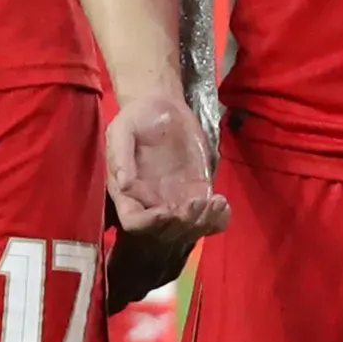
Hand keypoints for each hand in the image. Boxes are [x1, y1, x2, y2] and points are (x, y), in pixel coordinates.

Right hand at [104, 91, 227, 251]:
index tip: (167, 210)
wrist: (161, 109)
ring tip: (215, 202)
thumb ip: (120, 155)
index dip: (150, 224)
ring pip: (190, 229)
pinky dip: (219, 219)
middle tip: (197, 201)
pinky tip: (222, 202)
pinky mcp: (197, 193)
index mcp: (128, 194)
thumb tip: (124, 184)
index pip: (134, 223)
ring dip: (205, 222)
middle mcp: (152, 203)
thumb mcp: (122, 130)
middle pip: (166, 233)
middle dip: (183, 223)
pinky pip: (210, 219)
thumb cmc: (136, 118)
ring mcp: (176, 201)